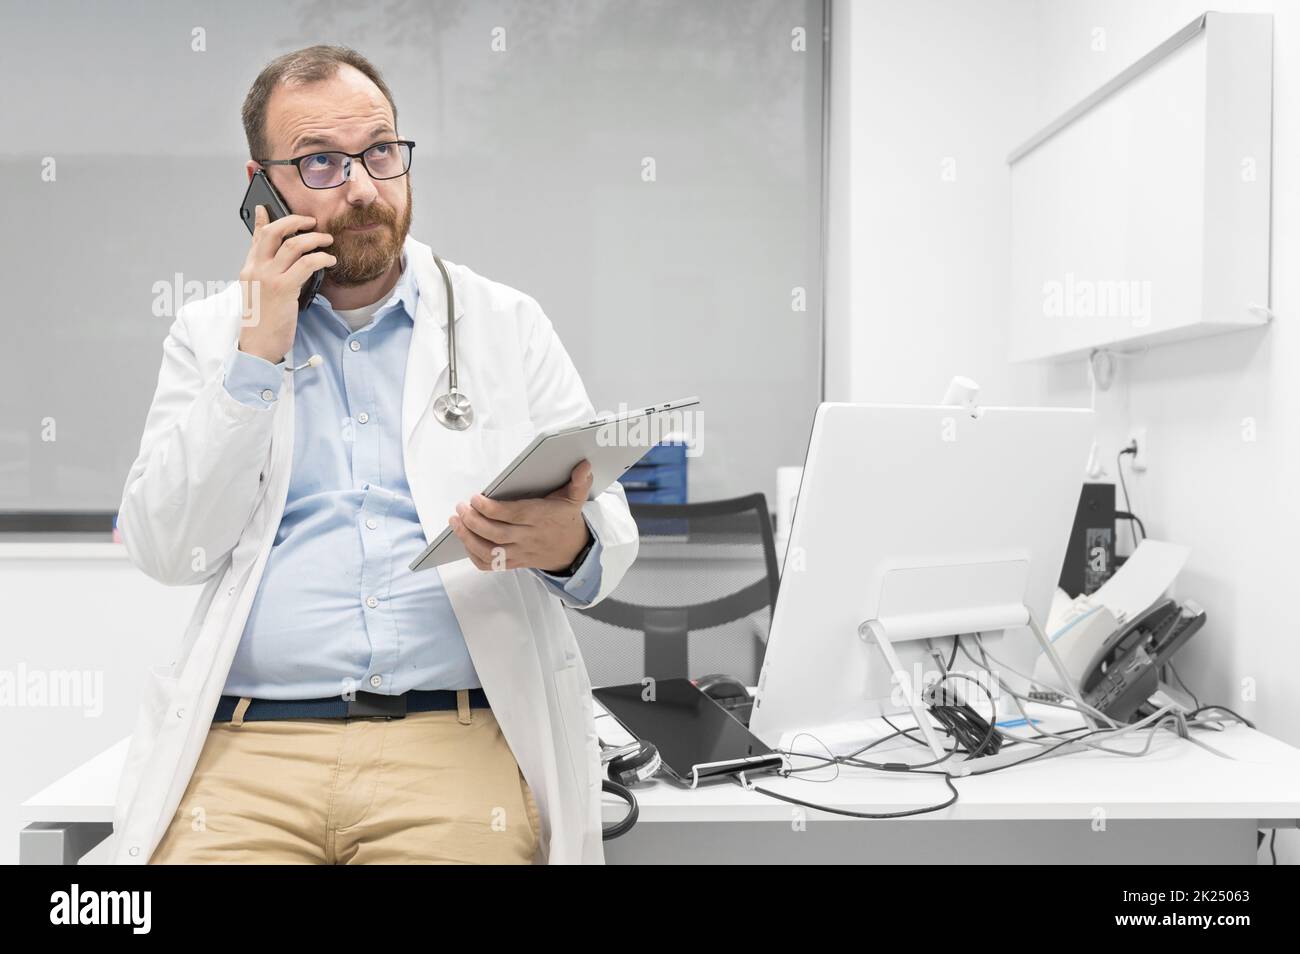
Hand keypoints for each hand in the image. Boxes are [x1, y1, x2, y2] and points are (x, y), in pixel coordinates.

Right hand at [237, 204, 336, 362]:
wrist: (258, 346)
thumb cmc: (263, 323)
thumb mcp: (260, 293)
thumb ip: (269, 273)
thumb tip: (280, 259)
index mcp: (249, 269)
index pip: (256, 237)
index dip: (263, 219)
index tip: (266, 206)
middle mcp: (256, 269)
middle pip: (274, 231)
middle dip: (295, 220)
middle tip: (311, 222)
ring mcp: (268, 277)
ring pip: (293, 245)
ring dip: (314, 239)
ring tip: (327, 241)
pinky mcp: (283, 289)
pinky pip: (306, 264)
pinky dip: (321, 258)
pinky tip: (329, 261)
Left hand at [449, 460, 594, 571]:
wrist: (572, 551)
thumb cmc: (565, 520)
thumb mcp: (575, 499)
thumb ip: (579, 482)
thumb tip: (584, 465)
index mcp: (540, 518)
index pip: (512, 516)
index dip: (491, 509)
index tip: (475, 498)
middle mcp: (528, 538)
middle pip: (496, 534)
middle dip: (474, 522)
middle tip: (460, 507)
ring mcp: (519, 553)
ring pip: (489, 551)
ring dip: (468, 538)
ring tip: (455, 520)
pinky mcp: (513, 562)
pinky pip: (490, 565)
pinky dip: (473, 555)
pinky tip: (464, 539)